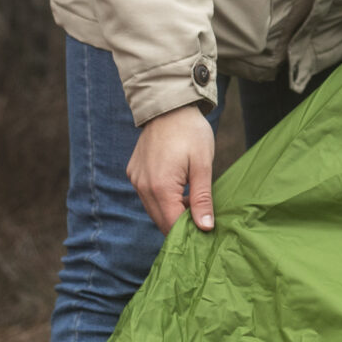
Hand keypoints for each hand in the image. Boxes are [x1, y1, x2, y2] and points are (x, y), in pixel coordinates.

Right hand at [126, 105, 217, 234]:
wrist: (169, 107)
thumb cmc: (191, 133)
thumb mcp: (203, 165)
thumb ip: (202, 198)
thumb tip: (205, 227)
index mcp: (160, 187)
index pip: (172, 225)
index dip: (189, 232)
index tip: (206, 234)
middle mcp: (142, 186)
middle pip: (161, 220)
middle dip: (180, 225)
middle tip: (203, 222)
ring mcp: (136, 179)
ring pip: (154, 209)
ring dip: (171, 212)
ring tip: (193, 203)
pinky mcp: (134, 173)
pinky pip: (147, 196)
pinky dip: (162, 199)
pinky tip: (180, 191)